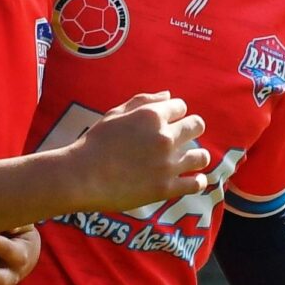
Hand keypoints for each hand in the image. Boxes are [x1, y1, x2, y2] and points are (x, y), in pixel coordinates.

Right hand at [66, 93, 210, 210]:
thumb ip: (143, 101)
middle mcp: (164, 137)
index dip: (175, 113)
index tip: (169, 122)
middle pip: (197, 126)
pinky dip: (197, 181)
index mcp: (152, 116)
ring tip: (189, 160)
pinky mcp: (166, 188)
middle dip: (191, 129)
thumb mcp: (115, 114)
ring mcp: (167, 164)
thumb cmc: (95, 143)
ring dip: (197, 156)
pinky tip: (192, 180)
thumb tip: (168, 95)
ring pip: (201, 156)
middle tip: (181, 139)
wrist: (82, 177)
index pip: (181, 106)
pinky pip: (196, 183)